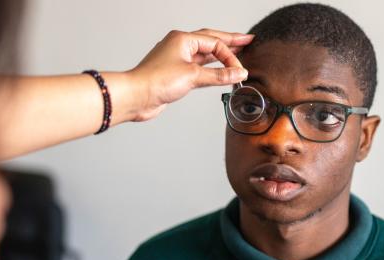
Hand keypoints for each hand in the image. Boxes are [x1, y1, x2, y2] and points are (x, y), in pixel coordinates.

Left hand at [128, 29, 253, 120]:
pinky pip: (198, 68)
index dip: (230, 56)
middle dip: (229, 42)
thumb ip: (218, 75)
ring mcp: (177, 60)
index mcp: (183, 39)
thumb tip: (238, 73)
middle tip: (247, 40)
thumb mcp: (193, 76)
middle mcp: (180, 46)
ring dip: (221, 56)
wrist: (136, 96)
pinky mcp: (175, 74)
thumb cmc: (156, 80)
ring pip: (204, 55)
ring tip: (237, 53)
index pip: (214, 43)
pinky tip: (219, 71)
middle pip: (210, 41)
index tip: (240, 69)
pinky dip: (211, 69)